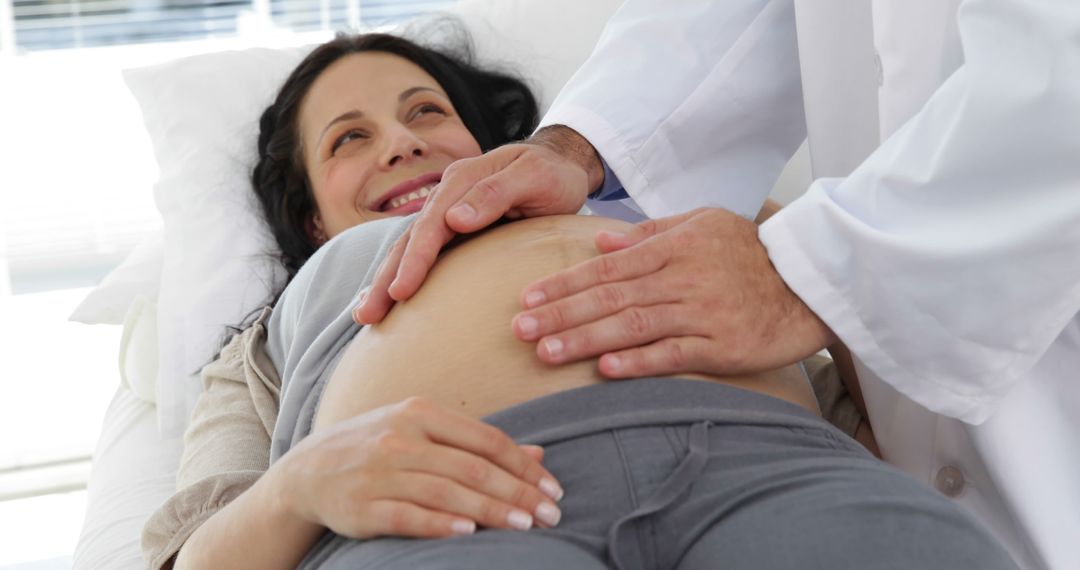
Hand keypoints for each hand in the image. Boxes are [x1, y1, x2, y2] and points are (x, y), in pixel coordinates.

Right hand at [271, 397, 563, 539]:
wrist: (307, 472)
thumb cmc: (378, 449)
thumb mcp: (423, 432)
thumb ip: (477, 443)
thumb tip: (538, 455)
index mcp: (420, 412)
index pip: (486, 439)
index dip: (524, 466)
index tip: (553, 488)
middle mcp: (400, 438)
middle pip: (472, 467)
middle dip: (518, 492)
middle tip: (551, 514)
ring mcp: (379, 472)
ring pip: (445, 492)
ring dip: (490, 511)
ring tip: (525, 525)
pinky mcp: (361, 506)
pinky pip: (407, 516)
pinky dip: (439, 524)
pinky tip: (469, 534)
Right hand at [353, 125, 604, 324]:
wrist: (560, 164)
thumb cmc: (552, 174)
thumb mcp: (535, 177)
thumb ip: (496, 193)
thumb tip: (455, 220)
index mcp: (462, 181)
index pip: (431, 225)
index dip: (414, 259)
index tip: (400, 292)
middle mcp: (447, 197)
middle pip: (409, 240)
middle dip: (385, 278)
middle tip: (366, 315)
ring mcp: (447, 213)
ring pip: (409, 249)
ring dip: (386, 282)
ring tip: (365, 315)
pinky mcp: (453, 230)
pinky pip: (424, 254)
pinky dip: (403, 275)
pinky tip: (389, 299)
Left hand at [511, 208, 834, 377]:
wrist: (810, 280)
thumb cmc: (751, 250)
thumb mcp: (703, 223)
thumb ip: (651, 233)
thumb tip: (601, 239)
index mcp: (674, 246)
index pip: (607, 265)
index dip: (565, 282)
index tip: (529, 297)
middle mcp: (683, 277)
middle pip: (611, 296)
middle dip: (561, 313)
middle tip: (520, 329)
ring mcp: (703, 313)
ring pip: (634, 325)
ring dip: (587, 339)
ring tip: (547, 352)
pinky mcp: (723, 346)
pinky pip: (675, 354)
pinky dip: (640, 362)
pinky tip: (606, 370)